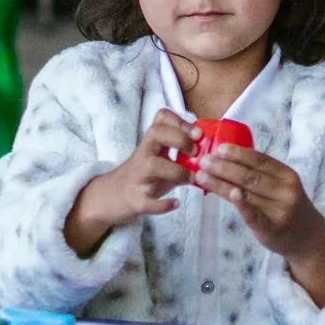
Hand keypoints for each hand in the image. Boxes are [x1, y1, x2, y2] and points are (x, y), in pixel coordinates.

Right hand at [64, 111, 194, 254]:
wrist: (112, 196)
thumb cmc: (144, 176)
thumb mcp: (161, 159)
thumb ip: (183, 156)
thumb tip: (212, 155)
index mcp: (151, 143)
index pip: (161, 119)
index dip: (180, 121)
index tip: (198, 133)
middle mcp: (142, 154)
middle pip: (156, 132)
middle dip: (179, 138)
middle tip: (195, 152)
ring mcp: (136, 176)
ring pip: (152, 165)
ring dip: (177, 171)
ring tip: (191, 179)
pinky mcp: (134, 199)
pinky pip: (146, 202)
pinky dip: (162, 205)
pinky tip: (175, 204)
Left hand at [195, 145, 324, 262]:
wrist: (308, 238)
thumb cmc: (287, 206)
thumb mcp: (281, 185)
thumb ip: (261, 173)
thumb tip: (226, 156)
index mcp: (287, 175)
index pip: (260, 160)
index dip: (238, 153)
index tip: (218, 148)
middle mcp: (286, 191)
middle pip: (250, 175)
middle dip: (223, 166)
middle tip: (202, 160)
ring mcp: (280, 210)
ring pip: (246, 193)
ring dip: (221, 183)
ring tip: (201, 175)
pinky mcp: (272, 229)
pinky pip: (254, 215)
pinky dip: (242, 204)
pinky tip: (231, 195)